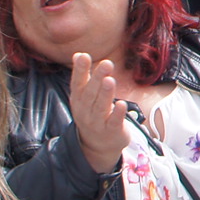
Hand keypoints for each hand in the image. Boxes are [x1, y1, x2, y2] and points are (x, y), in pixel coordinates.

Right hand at [67, 54, 126, 174]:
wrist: (96, 146)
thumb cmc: (91, 114)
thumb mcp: (84, 97)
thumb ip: (82, 77)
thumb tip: (78, 54)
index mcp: (78, 100)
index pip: (77, 84)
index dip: (79, 70)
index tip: (83, 56)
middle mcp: (85, 111)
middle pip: (90, 94)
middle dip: (97, 78)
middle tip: (106, 63)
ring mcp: (97, 123)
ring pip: (100, 107)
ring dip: (105, 94)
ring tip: (110, 80)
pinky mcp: (111, 132)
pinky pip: (114, 122)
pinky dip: (117, 113)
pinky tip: (121, 104)